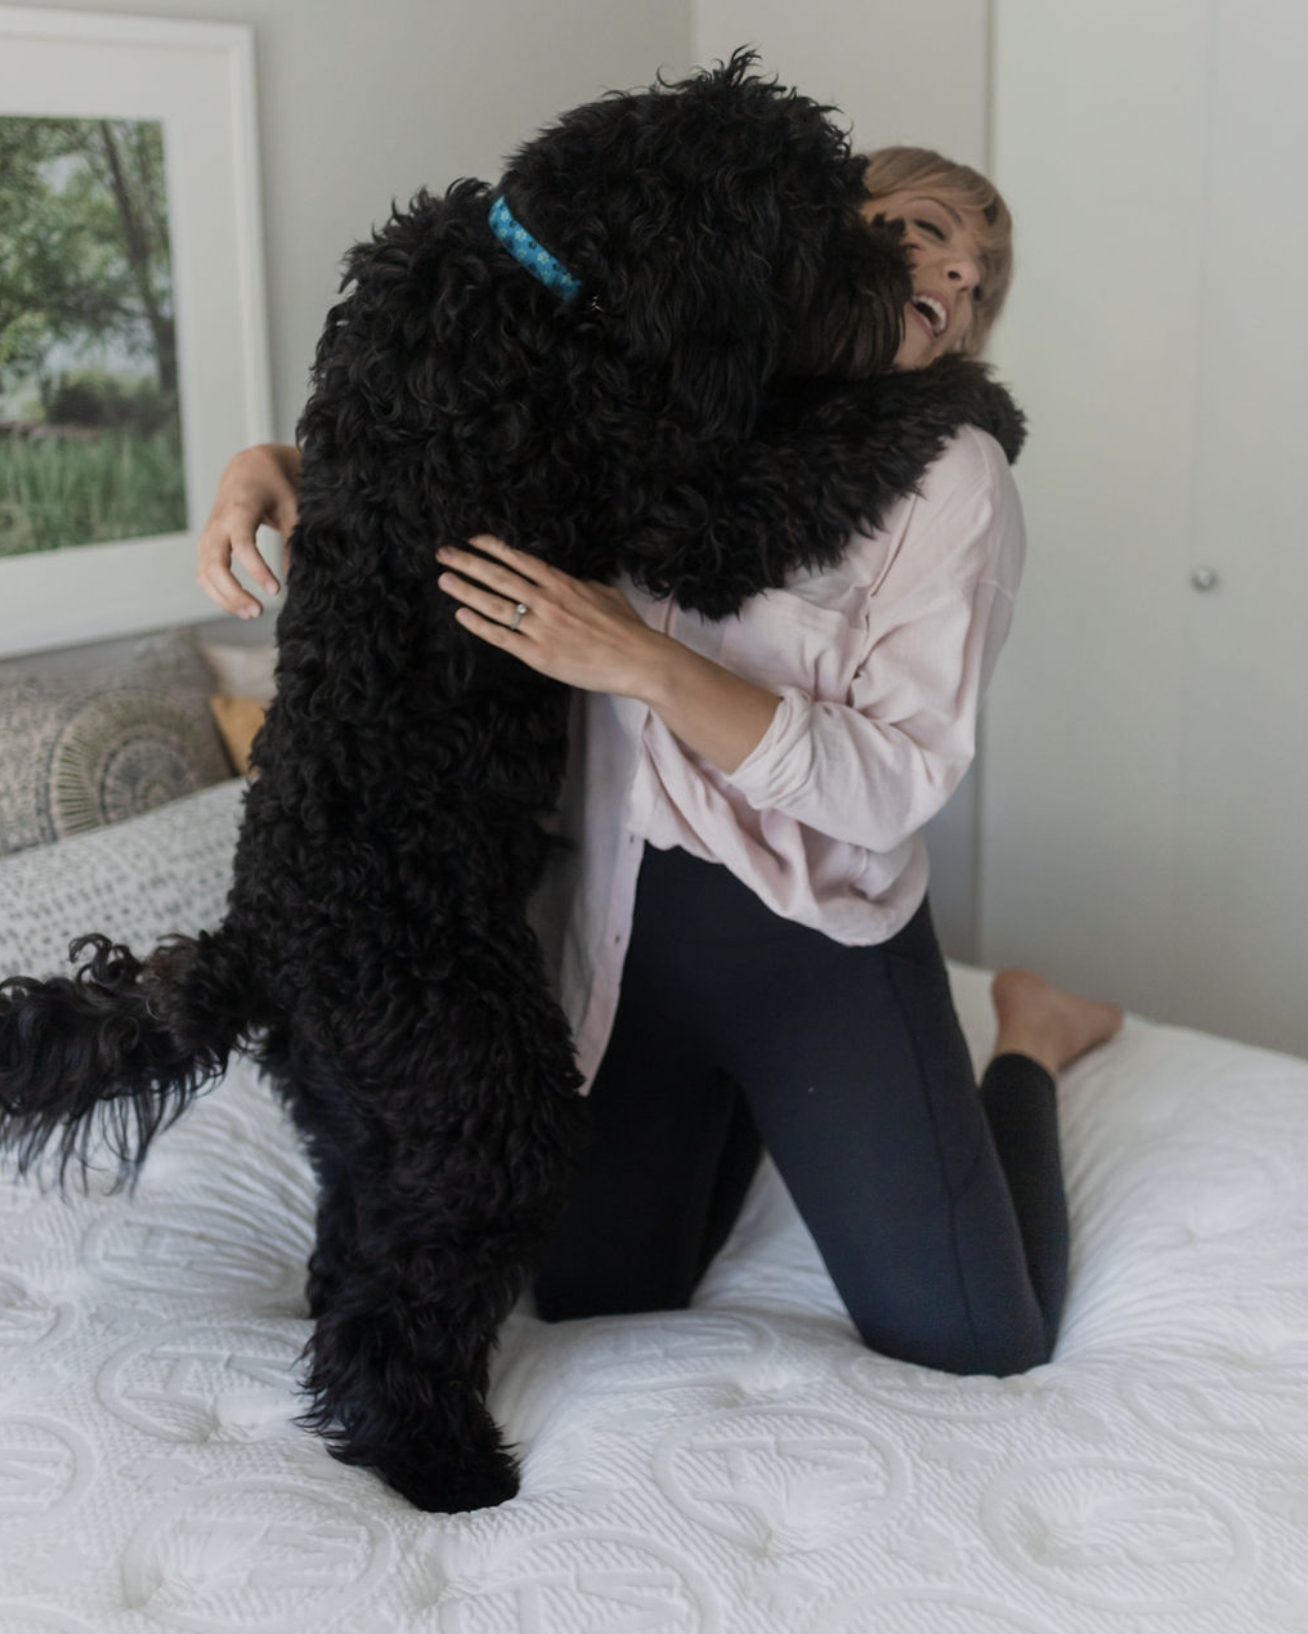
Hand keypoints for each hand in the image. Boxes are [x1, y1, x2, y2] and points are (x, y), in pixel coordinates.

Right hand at [197, 444, 301, 617]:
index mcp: (239, 511)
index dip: (258, 570)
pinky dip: (218, 594)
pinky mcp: (206, 548)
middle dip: (234, 592)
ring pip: (206, 575)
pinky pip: (205, 576)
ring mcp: (208, 538)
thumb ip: (293, 541)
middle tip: (258, 611)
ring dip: (225, 598)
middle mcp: (217, 526)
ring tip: (252, 613)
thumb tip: (296, 578)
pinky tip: (239, 606)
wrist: (247, 472)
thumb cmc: (273, 488)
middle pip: (216, 566)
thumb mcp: (291, 508)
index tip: (276, 590)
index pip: (243, 546)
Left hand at [435, 535, 664, 695]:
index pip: (519, 559)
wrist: (638, 659)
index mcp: (563, 583)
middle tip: (444, 553)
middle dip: (468, 563)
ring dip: (466, 590)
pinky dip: (479, 625)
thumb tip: (573, 581)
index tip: (472, 540)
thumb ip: (583, 584)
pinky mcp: (538, 654)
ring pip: (494, 604)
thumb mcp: (606, 593)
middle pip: (499, 576)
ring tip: (444, 579)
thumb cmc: (627, 628)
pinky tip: (461, 614)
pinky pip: (501, 637)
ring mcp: (541, 627)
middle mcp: (547, 601)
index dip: (492, 548)